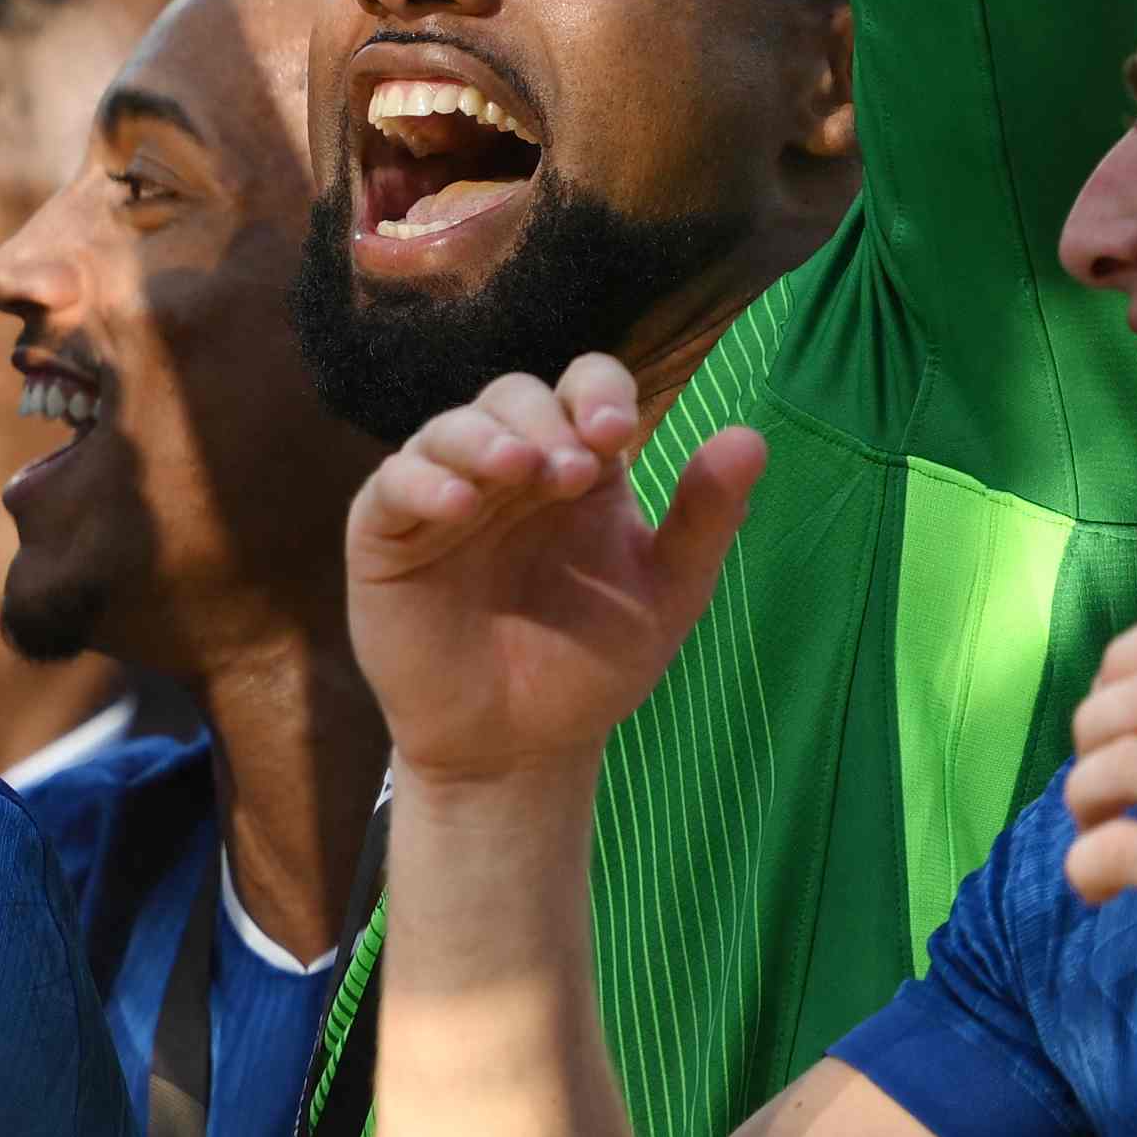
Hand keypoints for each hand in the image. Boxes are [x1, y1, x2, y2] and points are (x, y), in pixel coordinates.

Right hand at [341, 355, 757, 788]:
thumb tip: (751, 435)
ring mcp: (442, 500)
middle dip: (544, 420)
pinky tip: (459, 506)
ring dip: (484, 438)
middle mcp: (507, 474)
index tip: (616, 432)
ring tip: (518, 471)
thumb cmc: (594, 666)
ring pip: (448, 429)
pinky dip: (423, 481)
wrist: (520, 747)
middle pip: (512, 395)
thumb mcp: (668, 591)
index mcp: (578, 472)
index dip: (595, 391)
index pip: (581, 390)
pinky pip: (392, 483)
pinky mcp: (385, 536)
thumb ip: (705, 516)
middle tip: (573, 473)